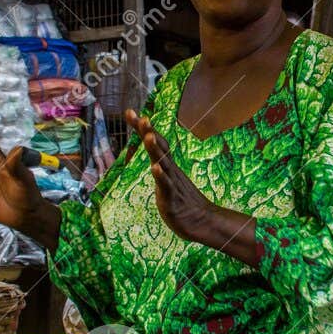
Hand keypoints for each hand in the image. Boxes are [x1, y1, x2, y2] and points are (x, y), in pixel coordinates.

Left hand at [127, 108, 217, 244]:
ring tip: (148, 136)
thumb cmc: (183, 201)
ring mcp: (172, 183)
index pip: (154, 142)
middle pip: (159, 147)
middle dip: (149, 132)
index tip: (129, 112)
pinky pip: (167, 186)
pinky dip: (161, 176)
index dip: (142, 128)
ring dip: (155, 150)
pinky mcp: (172, 199)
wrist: (202, 221)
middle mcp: (170, 170)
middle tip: (141, 117)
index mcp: (167, 166)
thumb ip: (160, 169)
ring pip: (163, 163)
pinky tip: (155, 168)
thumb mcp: (167, 181)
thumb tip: (153, 157)